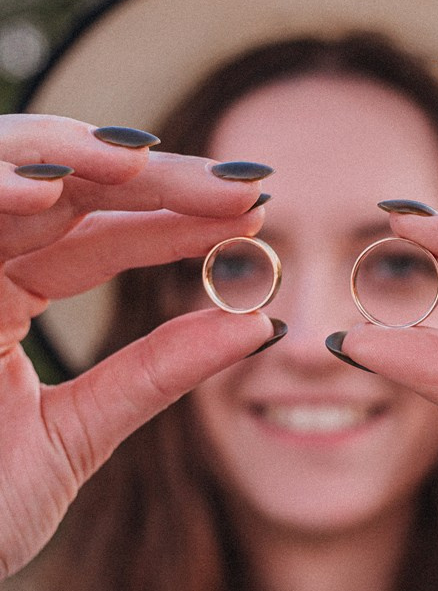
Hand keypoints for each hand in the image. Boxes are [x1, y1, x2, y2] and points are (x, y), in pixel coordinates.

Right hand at [0, 114, 273, 577]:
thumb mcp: (79, 431)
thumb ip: (156, 373)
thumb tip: (258, 324)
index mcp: (1, 295)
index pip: (95, 235)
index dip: (173, 220)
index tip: (253, 216)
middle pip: (62, 189)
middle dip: (151, 180)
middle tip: (241, 186)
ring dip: (72, 159)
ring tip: (155, 165)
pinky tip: (50, 191)